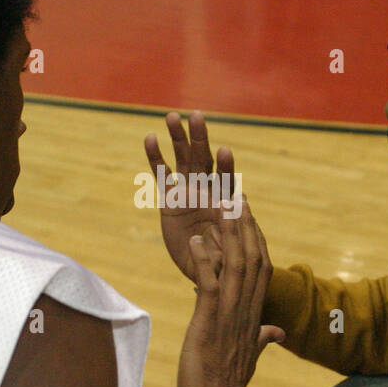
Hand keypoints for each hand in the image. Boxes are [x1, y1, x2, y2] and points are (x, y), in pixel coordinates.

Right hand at [144, 111, 236, 282]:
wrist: (207, 271)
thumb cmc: (226, 260)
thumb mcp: (233, 246)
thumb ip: (233, 226)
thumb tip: (237, 204)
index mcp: (225, 199)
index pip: (225, 178)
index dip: (225, 165)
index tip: (224, 151)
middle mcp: (207, 190)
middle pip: (203, 158)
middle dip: (199, 137)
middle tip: (196, 115)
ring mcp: (188, 192)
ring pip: (182, 160)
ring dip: (178, 138)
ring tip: (172, 116)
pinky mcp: (169, 199)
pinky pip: (162, 175)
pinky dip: (156, 157)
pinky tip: (151, 138)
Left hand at [177, 195, 284, 386]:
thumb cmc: (228, 384)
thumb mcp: (249, 354)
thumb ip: (264, 338)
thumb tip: (278, 332)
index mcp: (253, 312)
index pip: (259, 265)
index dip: (254, 234)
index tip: (248, 208)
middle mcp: (245, 308)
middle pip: (251, 255)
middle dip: (244, 221)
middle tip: (236, 188)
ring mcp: (229, 315)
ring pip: (235, 264)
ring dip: (228, 232)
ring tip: (221, 202)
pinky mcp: (209, 324)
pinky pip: (210, 286)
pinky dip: (204, 262)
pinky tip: (197, 241)